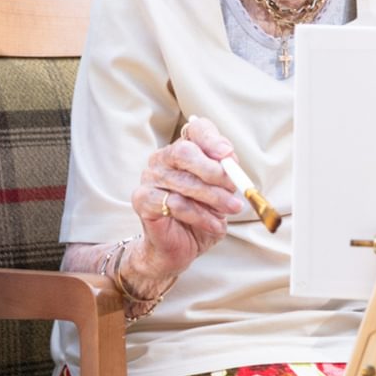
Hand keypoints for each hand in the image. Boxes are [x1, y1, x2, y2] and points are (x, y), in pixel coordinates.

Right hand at [128, 116, 246, 282]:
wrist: (179, 246)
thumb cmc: (201, 215)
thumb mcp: (221, 192)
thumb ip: (225, 174)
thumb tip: (231, 162)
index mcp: (183, 149)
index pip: (195, 129)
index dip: (212, 139)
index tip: (228, 154)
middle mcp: (163, 158)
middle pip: (185, 151)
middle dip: (214, 170)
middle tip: (233, 187)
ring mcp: (150, 177)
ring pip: (184, 181)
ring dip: (214, 197)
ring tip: (231, 209)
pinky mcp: (142, 199)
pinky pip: (175, 204)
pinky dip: (201, 216)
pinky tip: (215, 224)